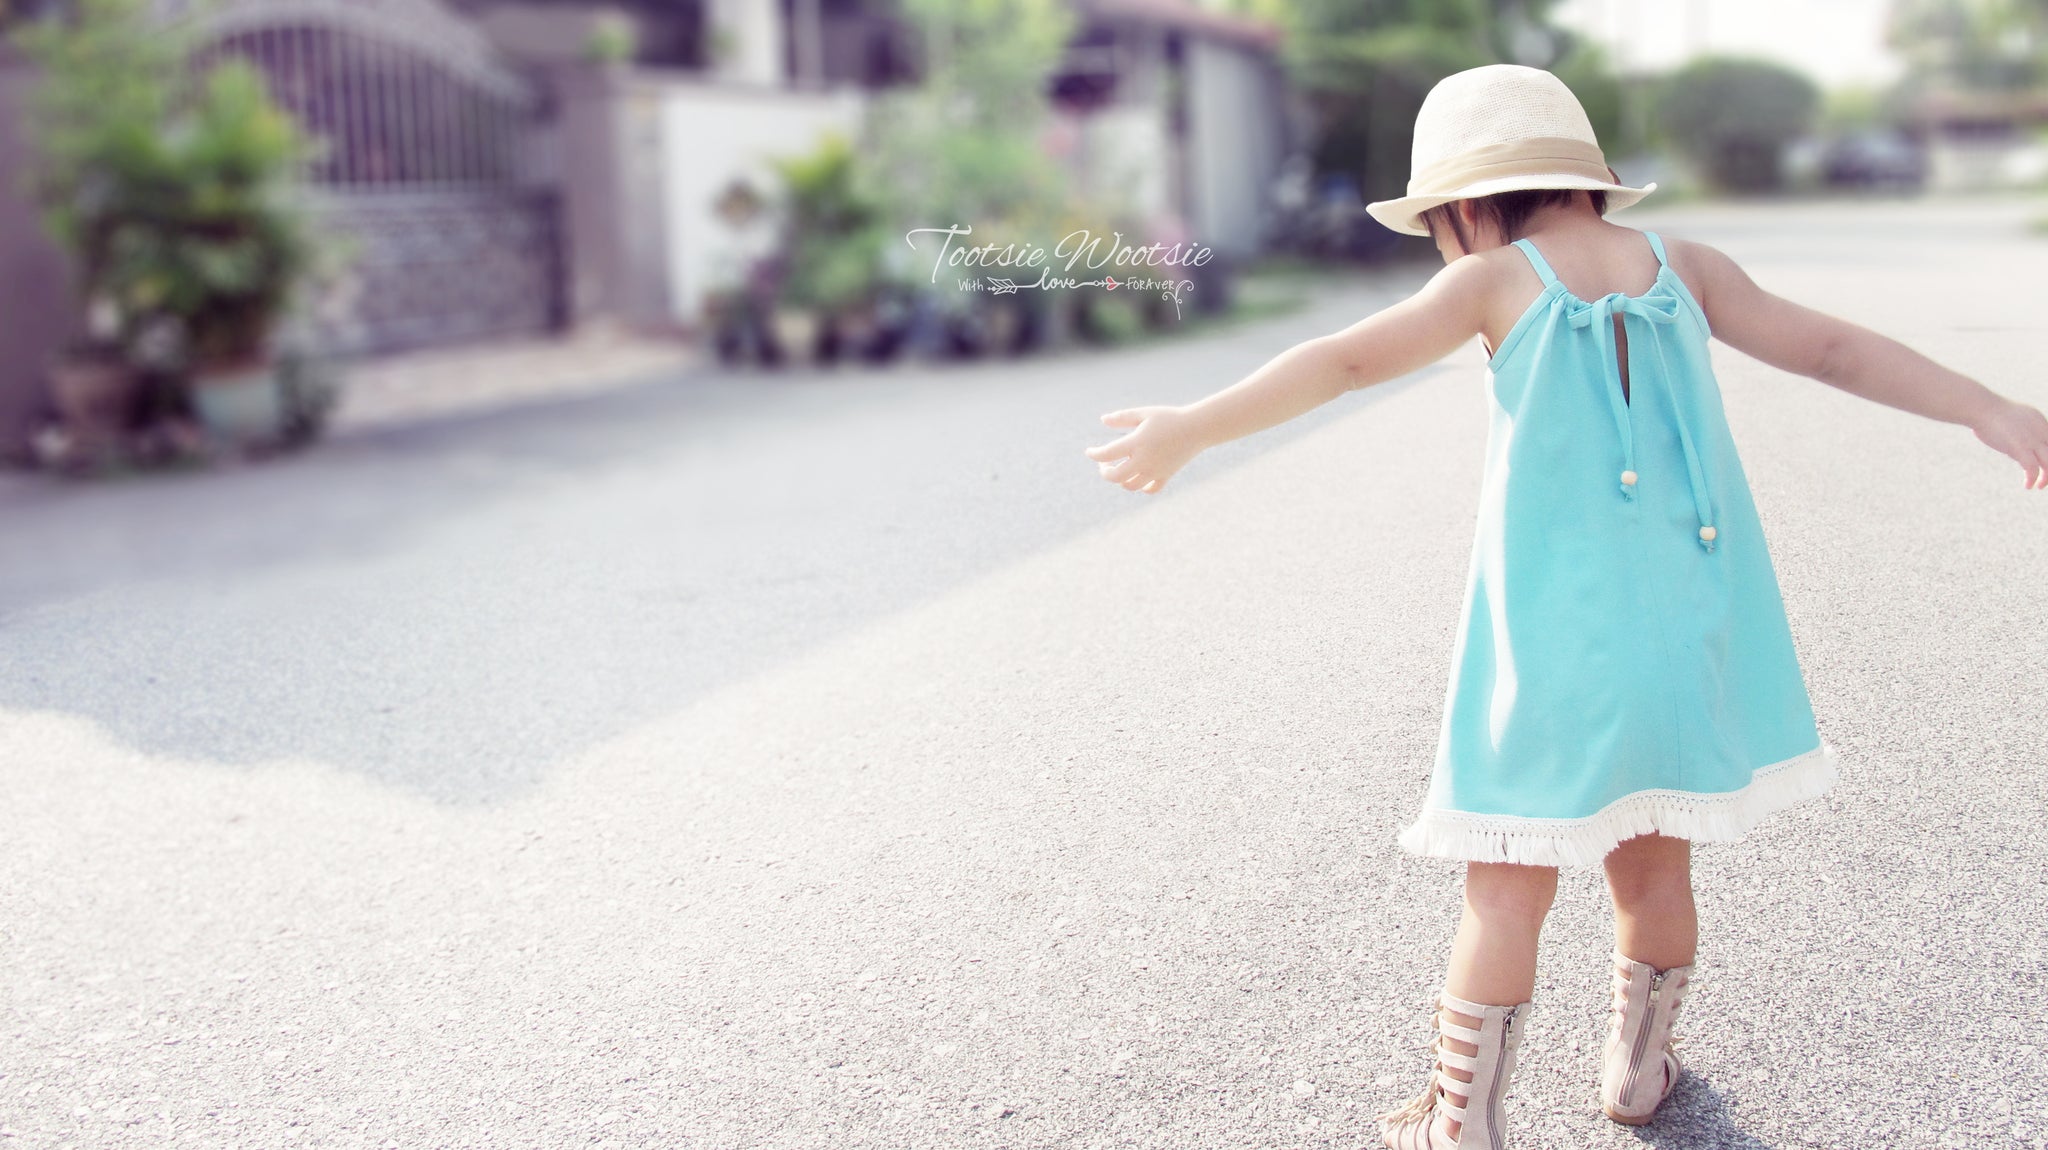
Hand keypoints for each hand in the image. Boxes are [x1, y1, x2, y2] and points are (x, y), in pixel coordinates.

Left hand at [1083, 405, 1204, 493]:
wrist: (1198, 427)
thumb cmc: (1169, 417)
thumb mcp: (1144, 413)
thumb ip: (1122, 417)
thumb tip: (1103, 420)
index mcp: (1137, 442)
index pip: (1107, 454)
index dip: (1094, 454)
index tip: (1090, 452)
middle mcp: (1145, 460)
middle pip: (1115, 477)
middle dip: (1105, 472)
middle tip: (1103, 464)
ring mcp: (1156, 470)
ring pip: (1131, 486)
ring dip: (1120, 480)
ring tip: (1120, 469)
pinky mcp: (1166, 475)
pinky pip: (1150, 489)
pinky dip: (1141, 487)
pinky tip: (1138, 477)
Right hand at [1970, 398, 2047, 489]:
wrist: (1981, 407)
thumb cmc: (1988, 413)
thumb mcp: (2011, 420)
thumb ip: (2018, 434)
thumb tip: (2015, 449)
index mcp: (2040, 422)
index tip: (2044, 466)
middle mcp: (2041, 430)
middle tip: (2045, 479)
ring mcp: (2032, 439)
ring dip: (2046, 478)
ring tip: (2039, 486)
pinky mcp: (2020, 447)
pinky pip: (2032, 468)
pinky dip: (2032, 479)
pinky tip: (2027, 486)